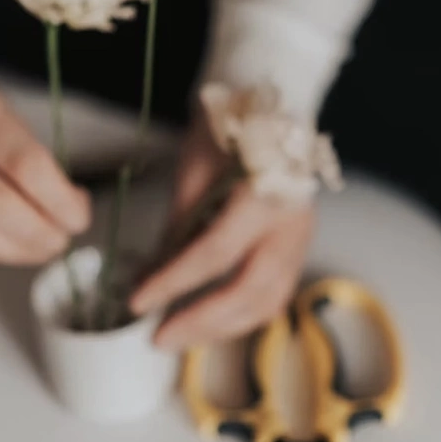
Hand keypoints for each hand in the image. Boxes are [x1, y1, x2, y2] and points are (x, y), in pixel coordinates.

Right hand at [0, 72, 90, 264]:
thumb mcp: (4, 116)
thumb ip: (36, 160)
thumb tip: (72, 209)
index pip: (25, 163)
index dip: (60, 200)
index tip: (80, 217)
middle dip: (39, 232)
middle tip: (62, 239)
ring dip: (17, 249)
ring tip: (43, 246)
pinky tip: (13, 244)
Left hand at [130, 114, 314, 348]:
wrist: (271, 104)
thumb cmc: (228, 128)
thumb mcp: (195, 169)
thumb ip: (181, 224)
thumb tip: (154, 272)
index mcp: (263, 195)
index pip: (214, 253)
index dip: (173, 282)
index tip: (138, 300)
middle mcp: (290, 223)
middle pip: (249, 292)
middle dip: (201, 323)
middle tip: (160, 337)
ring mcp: (302, 237)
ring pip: (268, 302)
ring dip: (223, 327)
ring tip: (183, 335)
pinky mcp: (300, 246)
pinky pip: (275, 293)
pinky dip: (243, 314)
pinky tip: (214, 320)